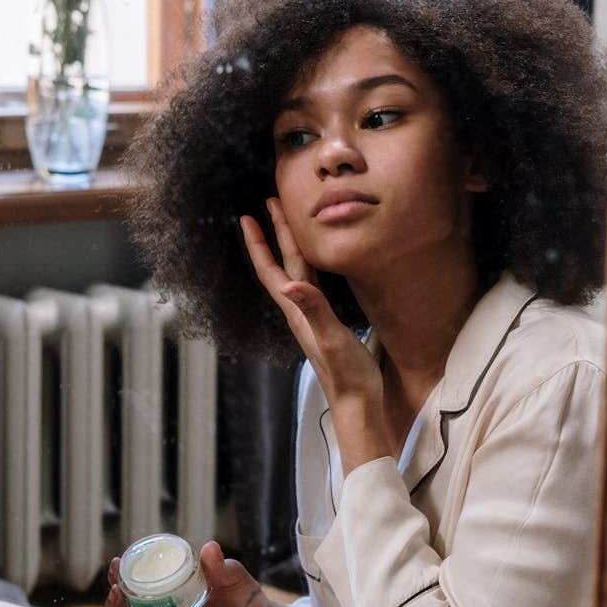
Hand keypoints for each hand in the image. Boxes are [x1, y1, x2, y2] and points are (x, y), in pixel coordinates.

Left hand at [241, 198, 389, 467]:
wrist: (357, 403)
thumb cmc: (345, 373)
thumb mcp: (330, 337)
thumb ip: (313, 309)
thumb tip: (290, 284)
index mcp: (297, 311)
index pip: (272, 270)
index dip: (260, 243)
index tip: (249, 216)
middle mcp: (300, 311)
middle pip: (283, 265)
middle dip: (275, 234)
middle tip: (270, 203)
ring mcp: (313, 318)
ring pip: (297, 274)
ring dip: (291, 248)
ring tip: (291, 225)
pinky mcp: (328, 323)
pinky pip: (315, 286)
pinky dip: (312, 266)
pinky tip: (319, 263)